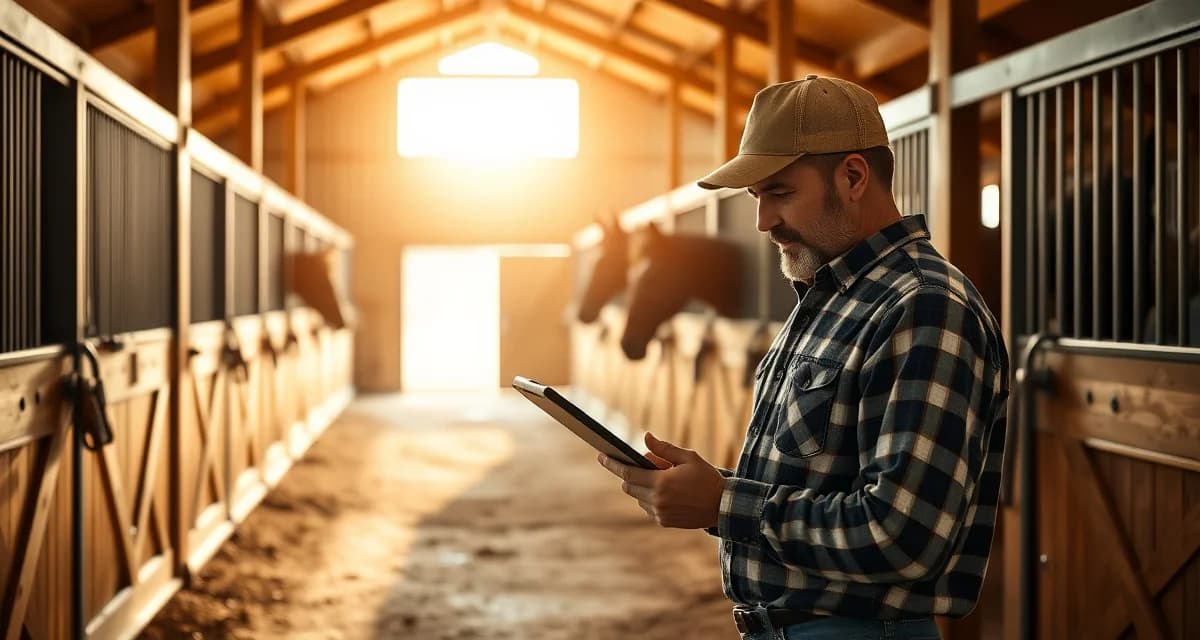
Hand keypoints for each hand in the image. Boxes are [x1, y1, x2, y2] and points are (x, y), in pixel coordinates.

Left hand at [597, 432, 724, 528]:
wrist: (723, 506)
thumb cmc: (707, 478)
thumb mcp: (688, 458)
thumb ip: (664, 449)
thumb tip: (646, 438)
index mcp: (661, 482)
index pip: (628, 473)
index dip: (612, 464)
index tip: (601, 456)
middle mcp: (657, 500)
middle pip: (629, 486)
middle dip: (632, 475)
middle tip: (650, 466)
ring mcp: (659, 513)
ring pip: (638, 497)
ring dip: (643, 487)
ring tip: (666, 479)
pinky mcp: (664, 522)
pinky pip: (648, 508)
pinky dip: (652, 499)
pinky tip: (670, 493)